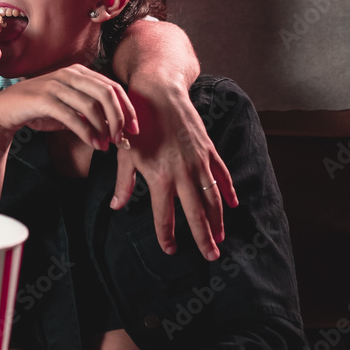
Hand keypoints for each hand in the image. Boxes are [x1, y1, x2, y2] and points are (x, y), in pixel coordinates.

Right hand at [0, 64, 137, 149]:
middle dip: (120, 117)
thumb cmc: (39, 109)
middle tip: (124, 137)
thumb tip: (117, 128)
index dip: (127, 108)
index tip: (134, 128)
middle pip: (106, 93)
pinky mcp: (44, 99)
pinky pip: (73, 116)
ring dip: (104, 128)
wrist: (5, 111)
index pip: (112, 86)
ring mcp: (56, 85)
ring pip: (92, 105)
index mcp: (78, 72)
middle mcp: (69, 74)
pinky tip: (94, 144)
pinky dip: (88, 132)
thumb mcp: (69, 107)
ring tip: (107, 145)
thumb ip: (90, 111)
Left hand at [111, 84, 238, 260]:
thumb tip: (116, 207)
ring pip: (212, 197)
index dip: (167, 236)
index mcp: (159, 176)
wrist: (158, 93)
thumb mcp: (124, 154)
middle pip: (196, 213)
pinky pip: (222, 174)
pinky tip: (233, 205)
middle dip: (203, 237)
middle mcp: (182, 172)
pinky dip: (228, 190)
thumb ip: (124, 183)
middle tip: (211, 257)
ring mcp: (198, 161)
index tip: (171, 250)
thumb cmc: (136, 124)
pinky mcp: (208, 149)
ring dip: (218, 220)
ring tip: (220, 238)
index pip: (164, 215)